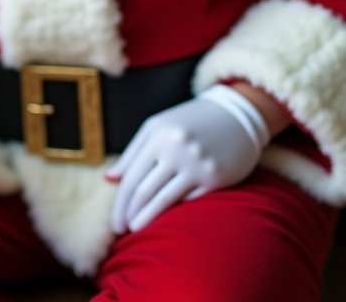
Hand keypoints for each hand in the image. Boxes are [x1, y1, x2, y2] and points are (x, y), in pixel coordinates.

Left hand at [106, 85, 269, 234]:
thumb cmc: (189, 122)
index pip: (131, 176)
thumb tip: (109, 179)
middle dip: (129, 213)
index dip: (120, 202)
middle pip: (144, 189)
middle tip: (121, 230)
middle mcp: (175, 148)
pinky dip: (178, 210)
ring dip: (148, 218)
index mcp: (156, 134)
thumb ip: (132, 153)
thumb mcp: (157, 127)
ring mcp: (196, 163)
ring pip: (165, 199)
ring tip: (137, 229)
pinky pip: (191, 200)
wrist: (236, 116)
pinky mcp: (215, 176)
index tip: (115, 221)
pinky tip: (169, 219)